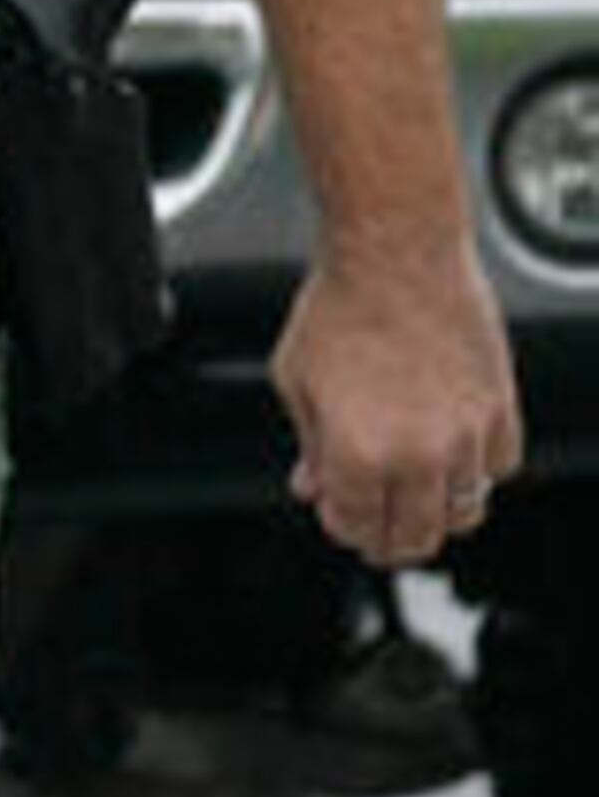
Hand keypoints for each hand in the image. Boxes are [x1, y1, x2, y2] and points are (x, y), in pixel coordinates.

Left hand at [272, 231, 521, 566]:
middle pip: (414, 536)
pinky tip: (452, 453)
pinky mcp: (500, 411)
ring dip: (435, 511)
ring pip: (463, 511)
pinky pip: (498, 468)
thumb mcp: (295, 380)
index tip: (338, 516)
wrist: (396, 257)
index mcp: (358, 453)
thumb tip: (314, 486)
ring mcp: (466, 436)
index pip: (355, 526)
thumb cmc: (338, 308)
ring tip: (414, 496)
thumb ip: (309, 444)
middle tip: (378, 529)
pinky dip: (477, 470)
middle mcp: (418, 455)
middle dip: (389, 538)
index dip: (343, 526)